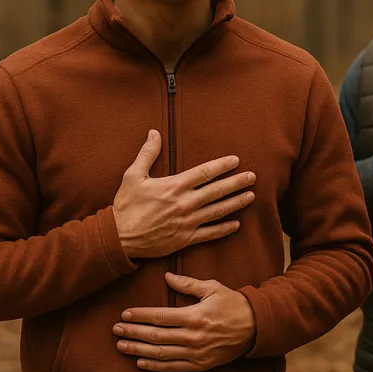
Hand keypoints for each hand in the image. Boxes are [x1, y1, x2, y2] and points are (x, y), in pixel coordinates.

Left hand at [112, 273, 255, 371]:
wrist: (255, 327)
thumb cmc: (232, 304)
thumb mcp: (212, 288)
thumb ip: (187, 284)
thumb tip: (166, 277)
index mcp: (194, 316)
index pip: (159, 317)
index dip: (140, 316)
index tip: (124, 314)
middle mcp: (193, 337)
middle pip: (155, 336)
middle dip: (133, 332)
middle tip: (115, 329)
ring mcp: (196, 353)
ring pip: (161, 354)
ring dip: (138, 350)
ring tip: (121, 345)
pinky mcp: (200, 365)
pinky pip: (173, 367)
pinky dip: (155, 366)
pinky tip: (140, 362)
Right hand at [113, 130, 255, 259]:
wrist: (120, 238)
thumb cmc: (126, 206)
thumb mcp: (132, 175)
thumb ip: (147, 153)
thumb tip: (154, 132)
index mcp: (174, 186)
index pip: (205, 172)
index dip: (222, 165)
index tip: (236, 160)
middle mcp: (185, 204)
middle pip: (217, 191)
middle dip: (237, 183)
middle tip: (252, 177)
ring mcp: (187, 223)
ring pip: (218, 211)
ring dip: (236, 203)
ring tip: (251, 196)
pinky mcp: (186, 239)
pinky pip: (210, 234)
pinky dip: (225, 229)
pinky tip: (236, 224)